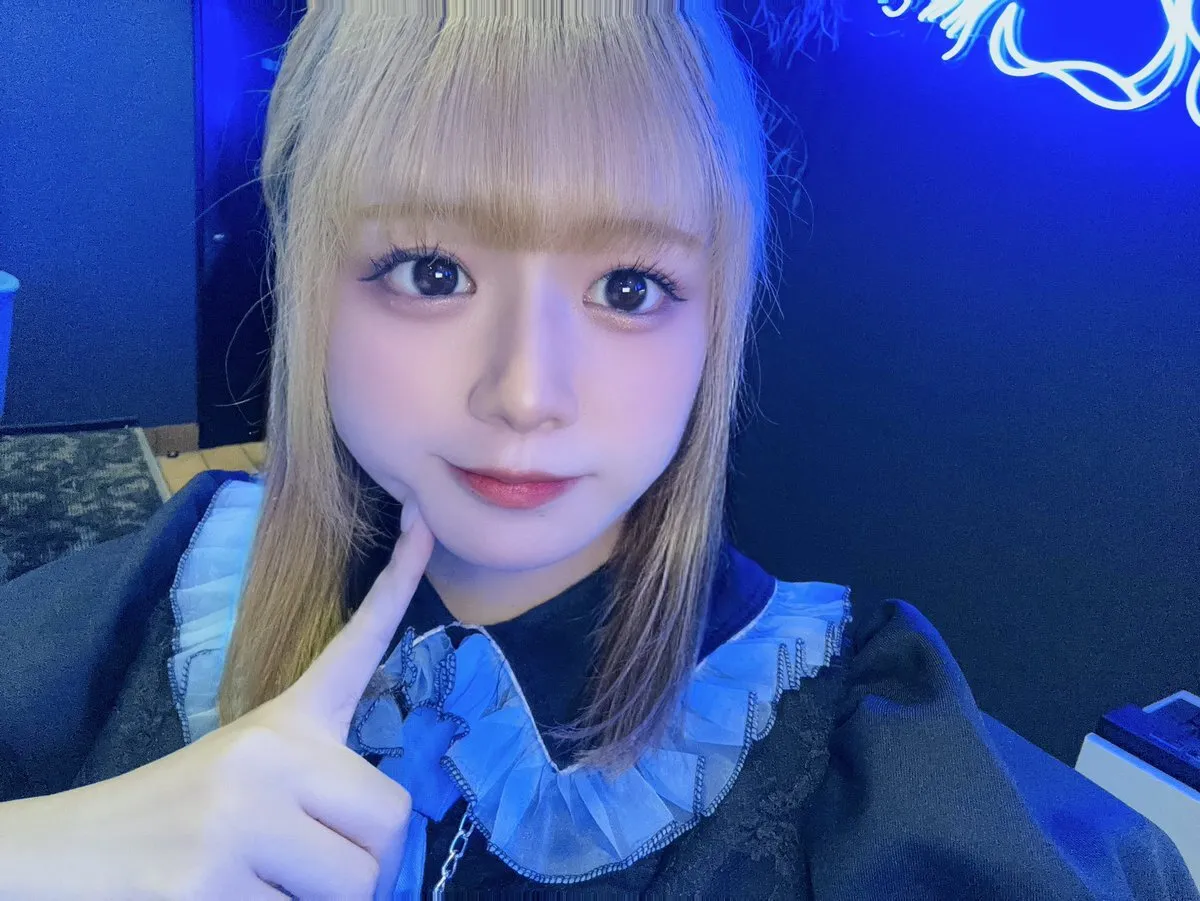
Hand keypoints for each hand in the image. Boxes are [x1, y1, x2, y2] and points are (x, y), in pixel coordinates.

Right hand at [0, 505, 435, 900]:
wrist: (62, 859)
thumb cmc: (174, 824)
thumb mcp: (251, 786)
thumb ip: (322, 792)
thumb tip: (392, 846)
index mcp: (282, 722)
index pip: (356, 644)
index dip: (398, 584)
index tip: (424, 521)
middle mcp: (268, 754)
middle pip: (392, 820)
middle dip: (366, 865)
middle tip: (310, 872)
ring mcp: (238, 818)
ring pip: (356, 887)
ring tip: (262, 887)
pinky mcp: (209, 885)